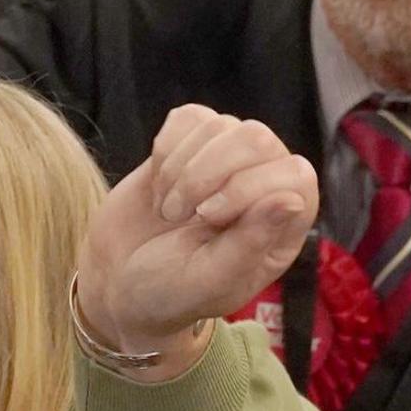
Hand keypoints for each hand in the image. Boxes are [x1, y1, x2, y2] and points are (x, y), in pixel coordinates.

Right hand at [75, 105, 319, 371]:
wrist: (117, 282)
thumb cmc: (170, 292)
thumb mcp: (210, 281)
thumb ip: (252, 242)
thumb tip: (292, 200)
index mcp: (282, 227)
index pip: (293, 175)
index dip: (248, 188)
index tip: (206, 218)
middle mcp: (263, 187)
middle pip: (257, 138)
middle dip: (207, 173)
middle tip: (177, 214)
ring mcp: (228, 162)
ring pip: (220, 126)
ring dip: (180, 169)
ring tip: (167, 211)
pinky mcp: (192, 146)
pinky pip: (191, 118)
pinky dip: (166, 149)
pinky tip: (158, 186)